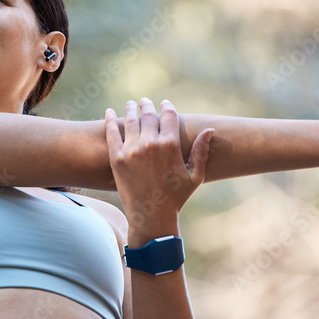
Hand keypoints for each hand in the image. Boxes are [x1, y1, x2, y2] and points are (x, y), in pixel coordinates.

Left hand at [104, 98, 214, 242]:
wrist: (151, 216)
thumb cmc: (176, 197)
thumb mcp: (194, 175)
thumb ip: (201, 151)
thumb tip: (210, 130)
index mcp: (171, 145)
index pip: (168, 115)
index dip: (167, 106)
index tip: (164, 103)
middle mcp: (151, 144)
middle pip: (148, 115)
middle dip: (147, 105)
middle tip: (145, 102)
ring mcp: (132, 150)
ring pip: (130, 120)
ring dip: (131, 109)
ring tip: (131, 105)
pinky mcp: (116, 158)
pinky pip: (111, 133)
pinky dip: (109, 120)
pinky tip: (108, 113)